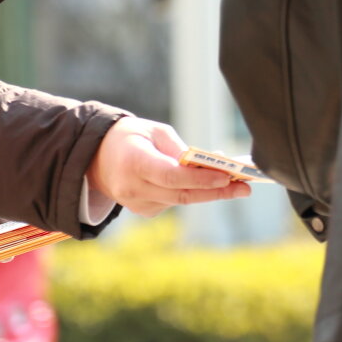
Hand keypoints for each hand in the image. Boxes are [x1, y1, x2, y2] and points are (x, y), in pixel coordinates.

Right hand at [85, 117, 250, 217]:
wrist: (96, 157)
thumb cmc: (130, 137)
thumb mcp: (154, 131)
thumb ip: (179, 149)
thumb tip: (209, 166)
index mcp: (133, 162)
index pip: (171, 175)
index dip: (200, 178)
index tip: (226, 176)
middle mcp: (133, 187)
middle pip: (182, 194)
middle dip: (216, 191)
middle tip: (245, 187)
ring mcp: (137, 204)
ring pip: (181, 200)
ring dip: (209, 192)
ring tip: (237, 184)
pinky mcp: (143, 211)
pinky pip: (174, 202)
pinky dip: (192, 193)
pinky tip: (209, 185)